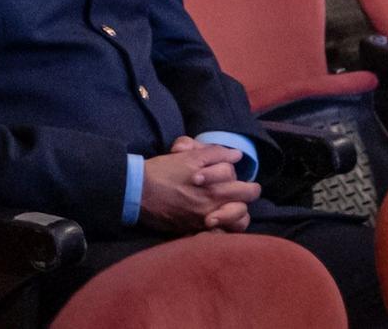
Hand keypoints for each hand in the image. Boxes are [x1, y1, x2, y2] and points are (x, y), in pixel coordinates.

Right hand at [140, 142, 258, 233]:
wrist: (139, 193)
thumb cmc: (162, 171)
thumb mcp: (187, 155)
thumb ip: (215, 153)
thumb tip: (237, 155)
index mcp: (213, 184)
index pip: (237, 177)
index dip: (232, 170)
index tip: (226, 170)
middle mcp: (214, 204)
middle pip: (247, 197)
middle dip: (248, 190)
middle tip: (244, 188)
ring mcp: (207, 220)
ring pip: (241, 220)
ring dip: (241, 211)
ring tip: (234, 205)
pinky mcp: (197, 230)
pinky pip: (224, 234)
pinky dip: (227, 228)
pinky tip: (221, 220)